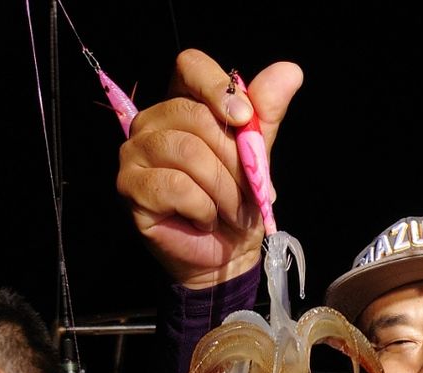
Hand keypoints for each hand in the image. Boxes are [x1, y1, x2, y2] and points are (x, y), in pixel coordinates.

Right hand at [117, 50, 303, 287]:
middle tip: (248, 192)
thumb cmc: (238, 205)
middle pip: (195, 116)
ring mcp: (135, 153)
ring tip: (231, 211)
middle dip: (234, 160)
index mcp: (181, 104)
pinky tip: (205, 220)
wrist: (229, 256)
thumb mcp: (256, 158)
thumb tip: (290, 71)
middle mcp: (152, 122)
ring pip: (188, 151)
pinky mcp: (131, 187)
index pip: (189, 66)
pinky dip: (202, 208)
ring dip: (223, 189)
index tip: (245, 119)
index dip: (217, 86)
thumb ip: (265, 116)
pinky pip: (175, 185)